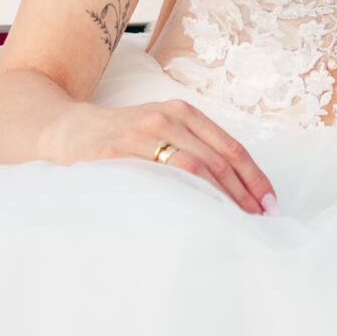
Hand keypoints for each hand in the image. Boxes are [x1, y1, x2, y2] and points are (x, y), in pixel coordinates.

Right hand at [41, 95, 278, 214]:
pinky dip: (182, 198)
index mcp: (183, 112)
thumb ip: (192, 147)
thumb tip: (237, 188)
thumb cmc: (121, 137)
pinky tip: (196, 218)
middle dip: (244, 193)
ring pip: (194, 168)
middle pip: (219, 160)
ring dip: (220, 199)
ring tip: (236, 223)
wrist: (65, 129)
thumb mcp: (160, 130)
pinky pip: (157, 177)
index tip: (271, 204)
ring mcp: (141, 134)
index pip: (232, 147)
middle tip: (260, 221)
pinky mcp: (116, 153)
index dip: (255, 178)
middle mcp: (166, 118)